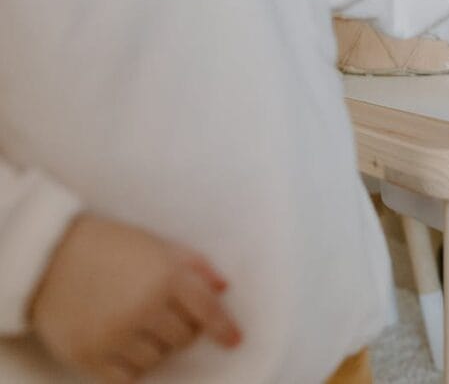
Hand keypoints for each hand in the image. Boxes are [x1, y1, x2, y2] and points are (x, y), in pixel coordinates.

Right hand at [30, 214, 240, 382]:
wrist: (49, 256)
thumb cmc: (110, 246)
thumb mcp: (158, 244)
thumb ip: (195, 265)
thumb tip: (224, 290)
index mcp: (166, 277)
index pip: (208, 311)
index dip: (224, 329)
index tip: (234, 341)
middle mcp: (144, 308)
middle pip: (184, 339)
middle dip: (181, 329)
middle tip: (162, 315)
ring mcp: (115, 335)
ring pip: (158, 359)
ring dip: (155, 348)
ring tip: (136, 325)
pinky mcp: (88, 355)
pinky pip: (127, 378)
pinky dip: (131, 367)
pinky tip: (123, 346)